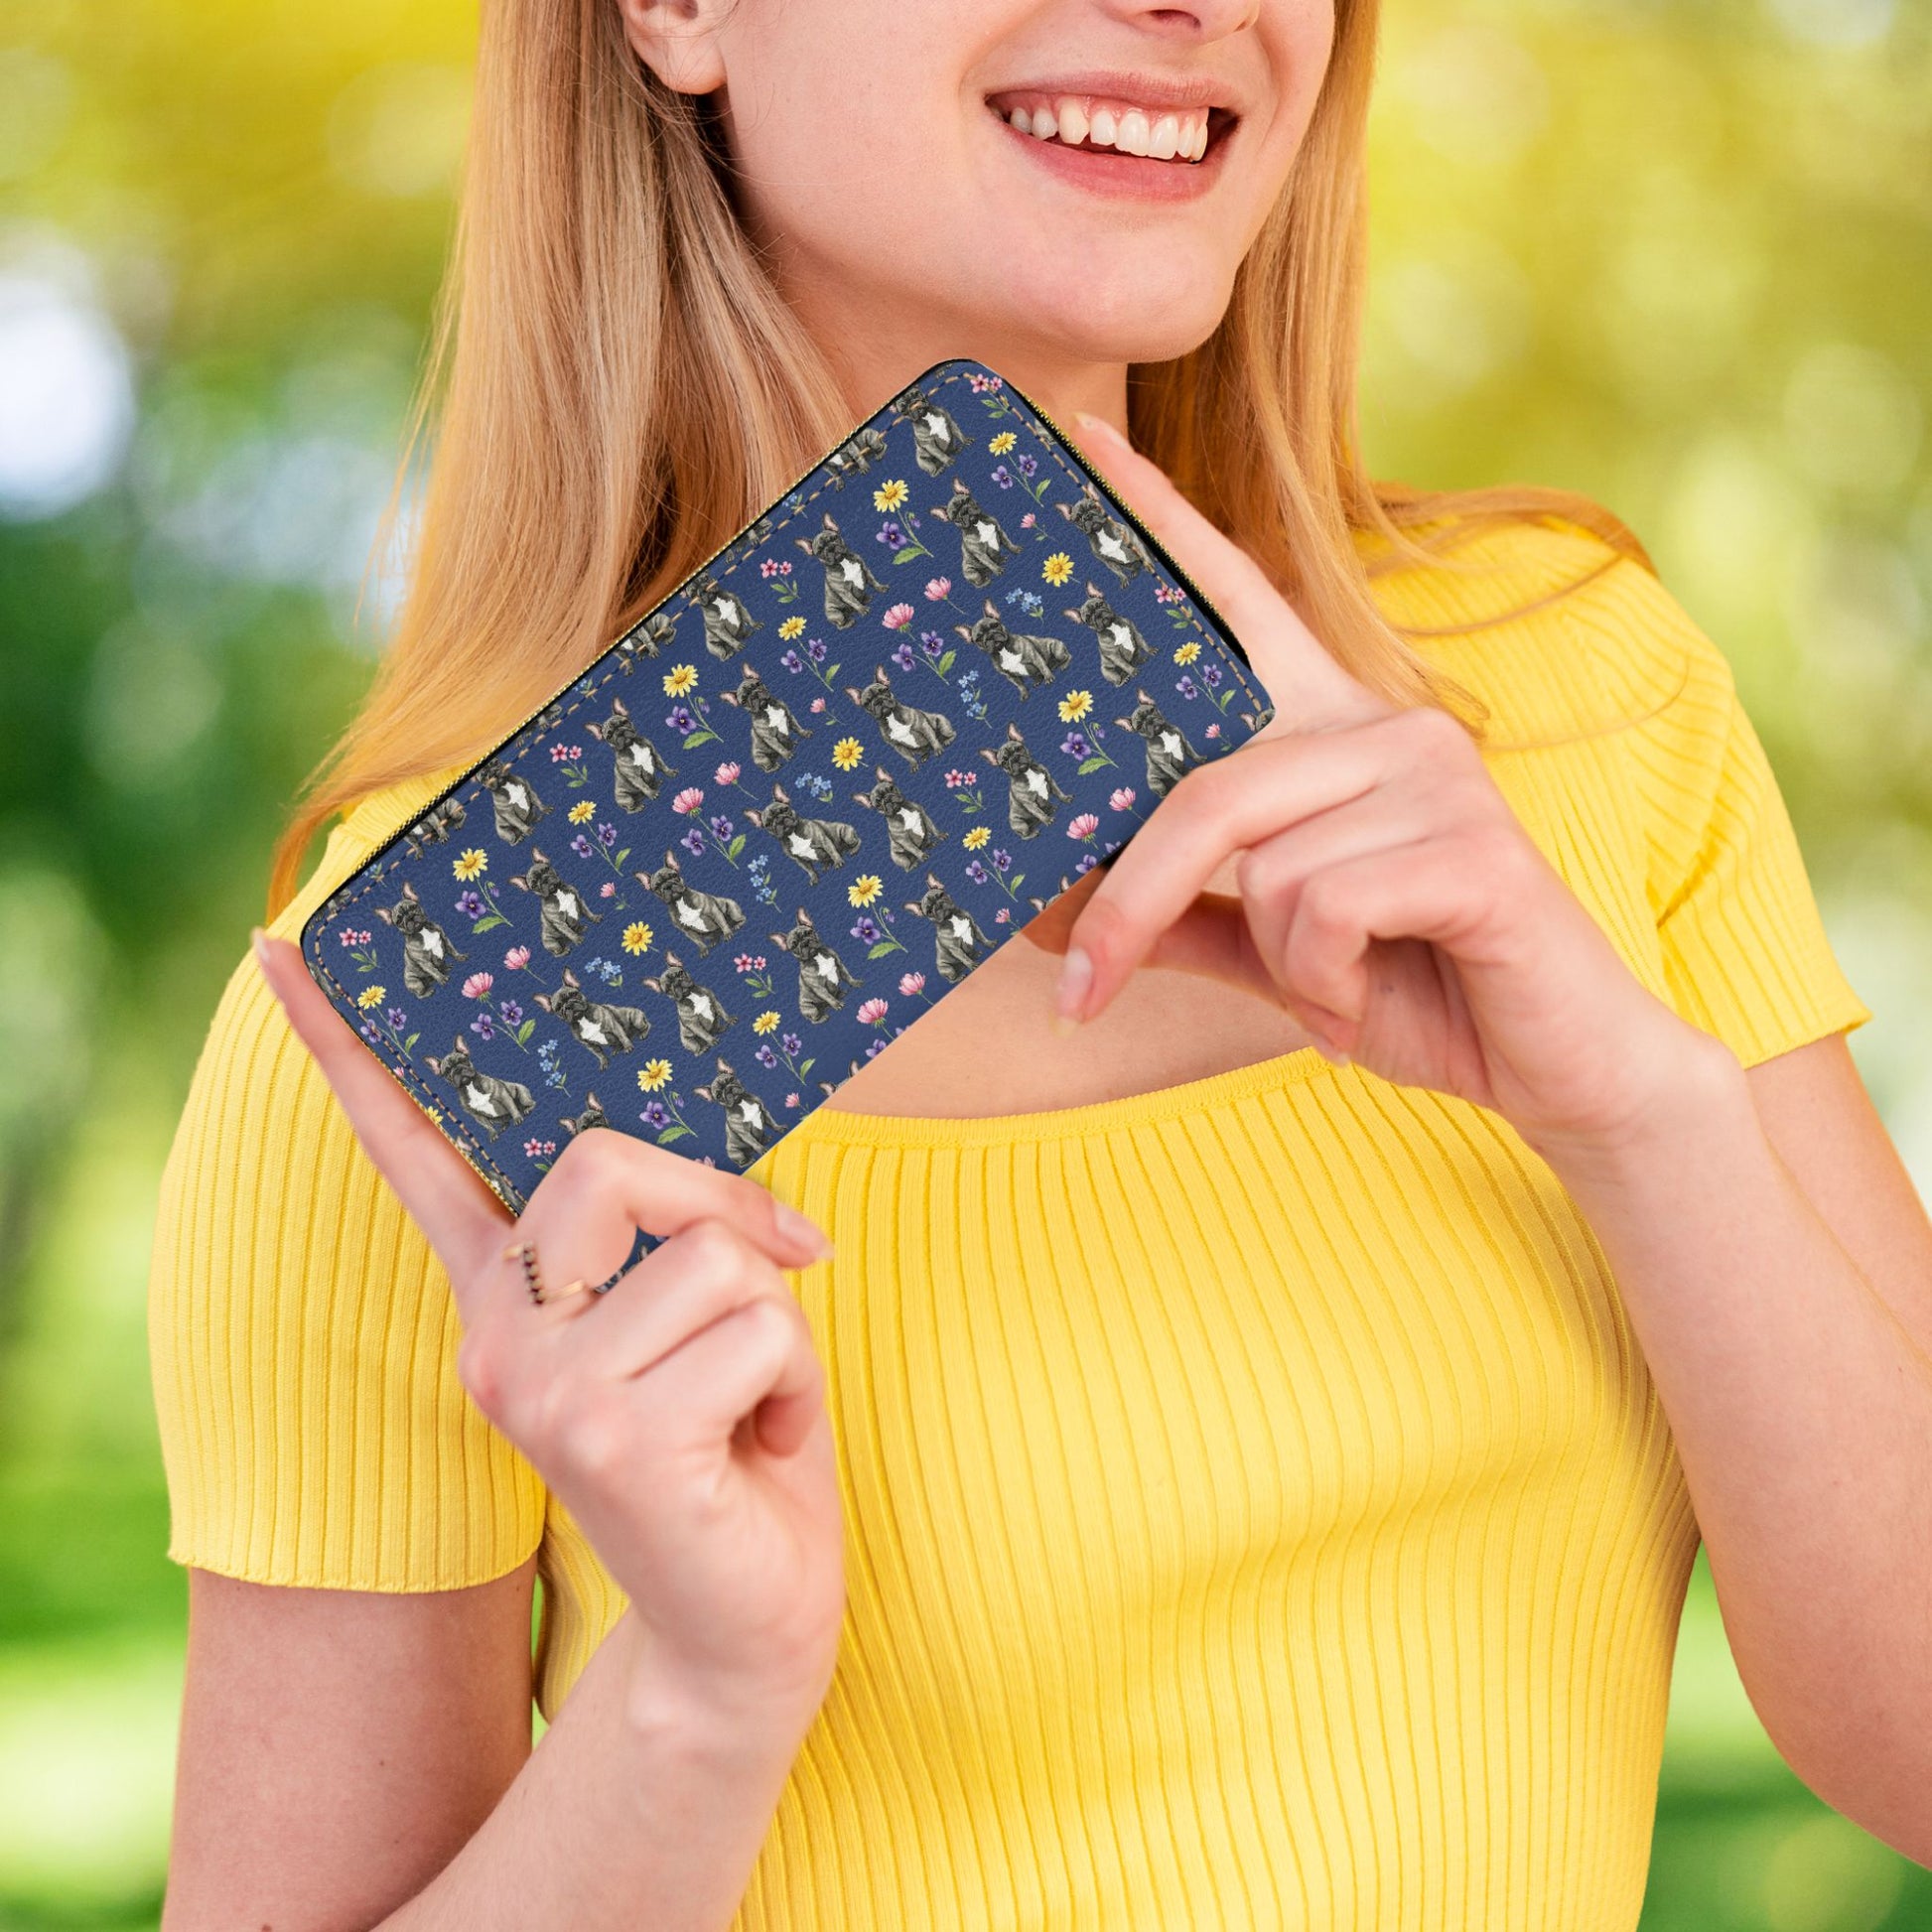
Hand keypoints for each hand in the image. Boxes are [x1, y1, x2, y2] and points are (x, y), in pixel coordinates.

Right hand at [252, 930, 846, 1722]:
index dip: (350, 1052)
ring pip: (712, 1253)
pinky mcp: (605, 1437)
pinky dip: (796, 1385)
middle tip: (780, 1274)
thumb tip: (767, 1213)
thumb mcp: (709, 1321)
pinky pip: (758, 1327)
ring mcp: (539, 1388)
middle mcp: (498, 1335)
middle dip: (725, 1210)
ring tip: (746, 1407)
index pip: (418, 1156)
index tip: (283, 952)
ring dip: (777, 1327)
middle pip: (610, 1162)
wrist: (744, 1626)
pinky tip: (752, 1452)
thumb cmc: (737, 1453)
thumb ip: (688, 1243)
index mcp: (509, 1294)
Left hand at [1032, 410, 1722, 1154]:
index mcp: (1334, 731)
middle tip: (1079, 992)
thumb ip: (1180, 913)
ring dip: (1281, 962)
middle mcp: (1386, 723)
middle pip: (1203, 788)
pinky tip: (1367, 997)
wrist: (1553, 1063)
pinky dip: (1323, 980)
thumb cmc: (1411, 985)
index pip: (1238, 602)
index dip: (1159, 523)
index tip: (1083, 440)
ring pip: (1264, 864)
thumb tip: (1043, 913)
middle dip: (1129, 905)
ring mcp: (1435, 773)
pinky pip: (1323, 905)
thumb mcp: (1275, 947)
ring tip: (1336, 988)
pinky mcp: (1473, 842)